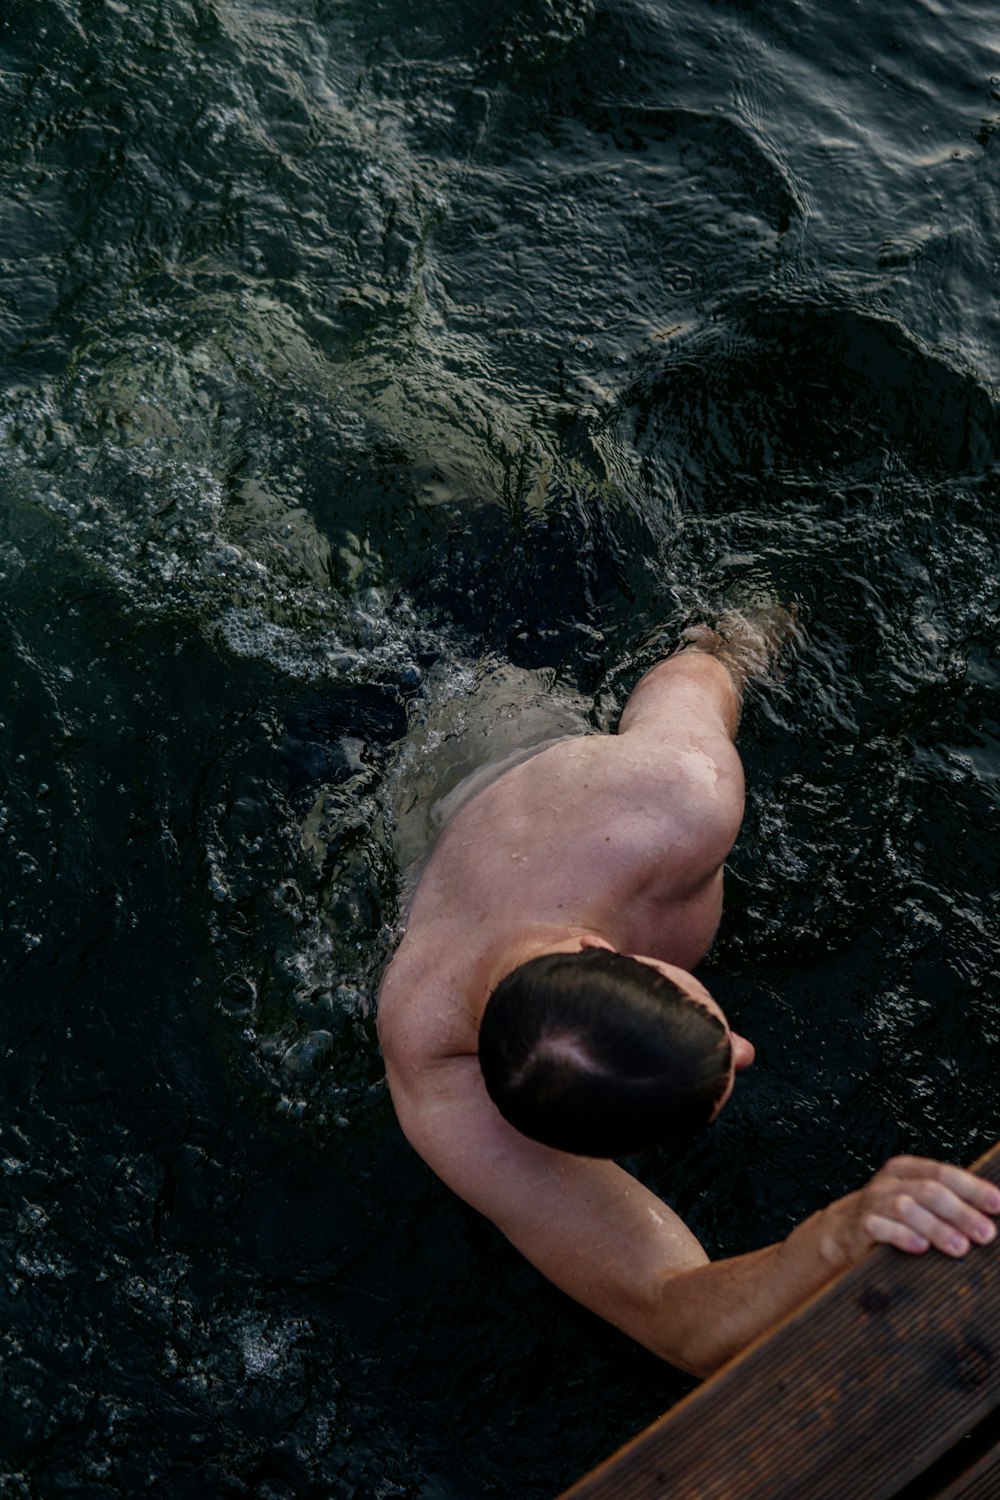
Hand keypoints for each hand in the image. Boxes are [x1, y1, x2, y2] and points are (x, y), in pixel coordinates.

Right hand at [825, 1155, 999, 1263]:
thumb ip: (947, 1202)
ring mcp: (874, 1201)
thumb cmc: (891, 1216)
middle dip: (961, 1212)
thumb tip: (990, 1214)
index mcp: (908, 1169)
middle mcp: (891, 1181)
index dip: (972, 1188)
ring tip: (960, 1247)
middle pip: (930, 1190)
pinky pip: (881, 1227)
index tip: (997, 1204)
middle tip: (985, 1234)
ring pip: (907, 1207)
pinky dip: (902, 1236)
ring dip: (937, 1227)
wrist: (843, 1231)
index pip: (945, 1173)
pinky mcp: (861, 1225)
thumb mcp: (917, 1201)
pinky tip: (920, 1248)